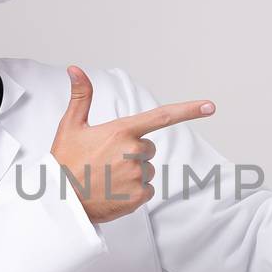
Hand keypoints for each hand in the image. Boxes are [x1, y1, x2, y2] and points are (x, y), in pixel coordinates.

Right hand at [51, 67, 215, 223]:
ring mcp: (137, 175)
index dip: (189, 110)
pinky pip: (146, 190)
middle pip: (148, 148)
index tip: (210, 106)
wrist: (60, 202)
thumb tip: (76, 69)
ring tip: (107, 177)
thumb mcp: (71, 126)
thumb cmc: (65, 162)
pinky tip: (112, 191)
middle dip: (133, 152)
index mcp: (122, 131)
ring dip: (131, 173)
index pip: (162, 116)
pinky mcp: (138, 197)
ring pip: (147, 170)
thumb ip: (81, 97)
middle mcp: (133, 151)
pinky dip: (132, 192)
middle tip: (106, 160)